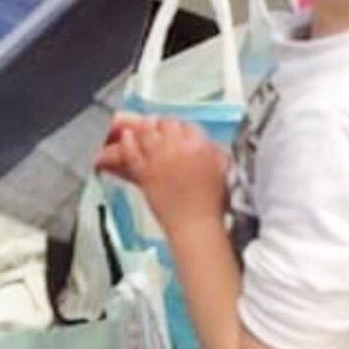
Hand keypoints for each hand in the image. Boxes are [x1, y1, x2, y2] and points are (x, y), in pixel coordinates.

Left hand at [95, 114, 227, 234]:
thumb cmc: (211, 204)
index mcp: (200, 147)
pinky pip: (131, 150)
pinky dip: (128, 141)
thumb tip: (207, 145)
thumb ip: (214, 154)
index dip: (183, 127)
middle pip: (167, 123)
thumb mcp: (221, 172)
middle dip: (164, 123)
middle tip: (161, 126)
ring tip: (145, 126)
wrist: (195, 225)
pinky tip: (127, 137)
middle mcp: (178, 148)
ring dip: (146, 126)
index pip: (189, 126)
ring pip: (147, 131)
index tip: (179, 130)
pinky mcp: (144, 171)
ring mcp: (159, 158)